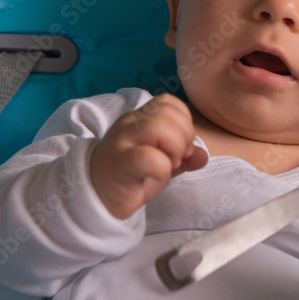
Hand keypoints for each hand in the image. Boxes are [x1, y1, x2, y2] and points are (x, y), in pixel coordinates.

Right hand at [89, 94, 207, 219]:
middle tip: (176, 158)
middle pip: (168, 112)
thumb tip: (202, 155)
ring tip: (168, 165)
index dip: (184, 122)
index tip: (181, 147)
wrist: (96, 197)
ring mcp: (122, 141)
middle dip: (183, 137)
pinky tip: (156, 174)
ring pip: (159, 126)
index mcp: (140, 119)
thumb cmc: (130, 177)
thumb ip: (183, 156)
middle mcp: (130, 124)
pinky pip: (147, 156)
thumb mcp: (162, 164)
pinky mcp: (119, 163)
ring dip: (174, 148)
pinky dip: (161, 166)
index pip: (169, 102)